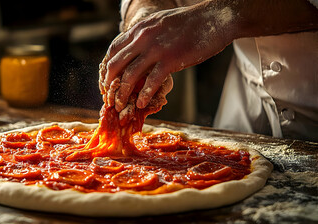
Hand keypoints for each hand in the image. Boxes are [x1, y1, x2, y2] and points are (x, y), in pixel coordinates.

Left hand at [102, 2, 233, 111]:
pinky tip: (141, 104)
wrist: (215, 18)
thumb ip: (146, 35)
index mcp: (140, 29)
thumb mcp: (160, 23)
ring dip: (122, 93)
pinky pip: (151, 82)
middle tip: (109, 97)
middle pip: (116, 64)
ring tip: (120, 105)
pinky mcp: (170, 60)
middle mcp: (143, 38)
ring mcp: (156, 49)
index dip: (107, 68)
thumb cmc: (191, 23)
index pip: (114, 50)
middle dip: (109, 83)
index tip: (108, 81)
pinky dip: (143, 96)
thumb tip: (137, 49)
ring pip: (130, 75)